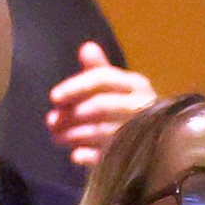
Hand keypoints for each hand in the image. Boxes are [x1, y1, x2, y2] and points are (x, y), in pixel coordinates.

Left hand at [46, 41, 157, 165]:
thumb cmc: (124, 107)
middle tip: (50, 122)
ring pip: (99, 131)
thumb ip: (97, 70)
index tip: (53, 97)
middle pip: (100, 106)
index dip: (75, 87)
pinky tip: (74, 155)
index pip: (103, 79)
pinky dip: (86, 155)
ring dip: (72, 135)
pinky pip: (104, 156)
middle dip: (71, 115)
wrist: (153, 142)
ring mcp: (139, 132)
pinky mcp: (133, 157)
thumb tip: (86, 47)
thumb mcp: (113, 87)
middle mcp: (141, 106)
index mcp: (136, 84)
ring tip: (57, 137)